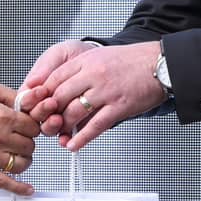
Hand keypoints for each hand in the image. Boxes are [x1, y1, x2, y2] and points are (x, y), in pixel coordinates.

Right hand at [0, 81, 40, 195]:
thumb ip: (14, 95)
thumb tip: (33, 100)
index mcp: (3, 117)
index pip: (34, 127)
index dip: (31, 126)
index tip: (26, 126)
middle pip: (29, 146)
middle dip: (26, 141)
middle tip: (18, 138)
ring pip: (21, 164)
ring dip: (23, 160)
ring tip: (17, 154)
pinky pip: (3, 182)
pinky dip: (18, 188)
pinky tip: (26, 189)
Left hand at [27, 41, 163, 152]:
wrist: (160, 64)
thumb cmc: (132, 62)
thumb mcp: (100, 56)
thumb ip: (80, 69)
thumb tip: (60, 87)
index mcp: (87, 60)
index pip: (54, 79)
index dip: (43, 95)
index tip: (40, 106)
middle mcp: (94, 74)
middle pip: (59, 97)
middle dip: (50, 113)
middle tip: (47, 122)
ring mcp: (106, 91)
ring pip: (74, 113)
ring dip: (64, 127)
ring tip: (62, 134)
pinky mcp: (119, 106)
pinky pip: (94, 126)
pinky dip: (81, 138)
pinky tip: (74, 144)